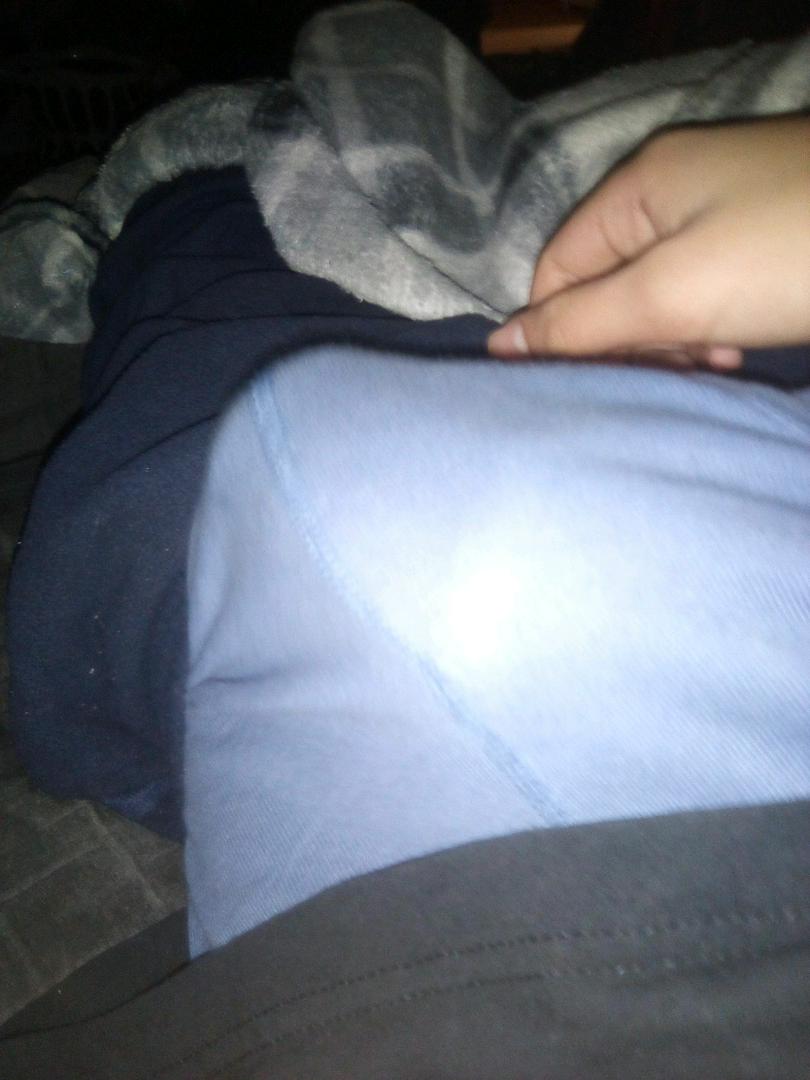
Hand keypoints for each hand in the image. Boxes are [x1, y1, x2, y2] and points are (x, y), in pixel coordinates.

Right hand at [488, 115, 809, 369]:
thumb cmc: (788, 255)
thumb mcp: (673, 294)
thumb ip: (581, 321)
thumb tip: (499, 344)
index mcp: (636, 189)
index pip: (557, 272)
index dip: (560, 333)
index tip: (587, 386)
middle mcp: (670, 191)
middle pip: (606, 283)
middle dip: (625, 340)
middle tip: (665, 376)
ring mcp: (720, 211)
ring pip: (657, 294)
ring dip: (671, 341)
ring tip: (708, 365)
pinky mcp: (759, 236)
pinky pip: (704, 290)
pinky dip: (709, 328)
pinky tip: (733, 351)